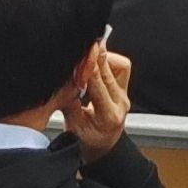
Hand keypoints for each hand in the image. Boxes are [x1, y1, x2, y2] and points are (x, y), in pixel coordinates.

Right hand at [65, 42, 131, 162]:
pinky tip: (96, 60)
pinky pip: (122, 67)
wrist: (104, 144)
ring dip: (103, 57)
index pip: (99, 85)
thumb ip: (68, 102)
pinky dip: (108, 60)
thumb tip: (62, 80)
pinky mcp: (125, 87)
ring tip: (89, 53)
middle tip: (87, 43)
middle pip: (111, 72)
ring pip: (121, 66)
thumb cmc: (88, 139)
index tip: (84, 53)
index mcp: (108, 116)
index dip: (91, 67)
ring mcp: (125, 94)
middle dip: (97, 55)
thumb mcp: (73, 125)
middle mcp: (121, 103)